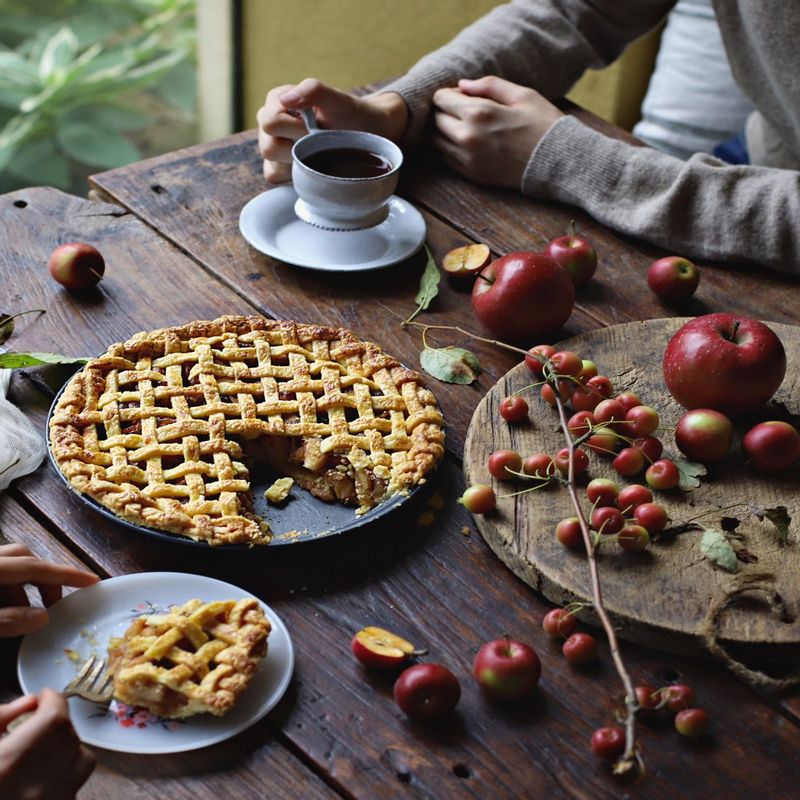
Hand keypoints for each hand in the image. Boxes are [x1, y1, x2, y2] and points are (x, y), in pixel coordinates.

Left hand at [0, 544, 97, 636]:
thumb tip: (43, 618)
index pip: (35, 567)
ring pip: (12, 564)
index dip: (65, 574)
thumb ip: (6, 620)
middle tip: (51, 608)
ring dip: (24, 586)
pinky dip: (10, 587)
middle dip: (45, 580)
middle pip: (25, 558)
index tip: (93, 581)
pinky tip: (6, 610)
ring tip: (23, 614)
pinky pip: (1, 571)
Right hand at [0, 690, 95, 798]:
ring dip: (67, 746)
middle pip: (69, 736)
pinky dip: (66, 773)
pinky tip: (40, 774)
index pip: (55, 719)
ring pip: (82, 759)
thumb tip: (30, 702)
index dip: (53, 700)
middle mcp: (32, 790)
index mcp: (7, 766)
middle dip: (57, 722)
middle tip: (38, 722)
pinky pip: (75, 786)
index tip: (43, 698)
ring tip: (41, 749)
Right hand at [256, 77, 408, 183]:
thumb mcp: (338, 100)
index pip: (271, 122)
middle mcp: (269, 125)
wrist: (367, 135)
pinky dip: (295, 178)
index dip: (296, 130)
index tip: (318, 129)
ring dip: (299, 165)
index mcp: (277, 101)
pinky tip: (313, 167)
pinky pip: (276, 179)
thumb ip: (313, 90)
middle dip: (299, 150)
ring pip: (272, 168)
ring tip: (319, 155)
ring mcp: (273, 148)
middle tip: (321, 144)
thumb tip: (285, 99)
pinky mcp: (279, 168)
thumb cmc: (351, 116)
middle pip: (269, 148)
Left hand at [431, 76, 562, 187]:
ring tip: (465, 126)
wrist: (557, 162)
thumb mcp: (521, 94)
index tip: (462, 95)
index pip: (441, 100)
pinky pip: (447, 159)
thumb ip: (488, 85)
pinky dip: (451, 149)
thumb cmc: (543, 123)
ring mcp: (468, 160)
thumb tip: (461, 85)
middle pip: (435, 121)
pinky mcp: (472, 175)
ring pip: (437, 142)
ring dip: (444, 132)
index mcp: (478, 113)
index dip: (448, 94)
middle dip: (444, 112)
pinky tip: (471, 142)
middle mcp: (467, 138)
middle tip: (463, 110)